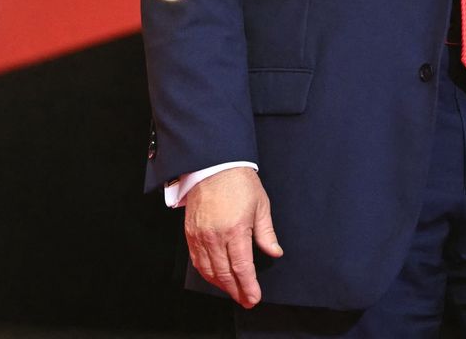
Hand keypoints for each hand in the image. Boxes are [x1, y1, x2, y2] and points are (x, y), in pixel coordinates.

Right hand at [184, 166, 282, 307]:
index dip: (248, 286)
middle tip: (246, 300)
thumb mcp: (261, 205)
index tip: (254, 297)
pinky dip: (206, 274)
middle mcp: (216, 236)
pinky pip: (197, 261)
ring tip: (233, 291)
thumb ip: (266, 233)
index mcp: (236, 229)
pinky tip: (215, 277)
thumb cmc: (240, 182)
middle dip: (237, 291)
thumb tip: (275, 252)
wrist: (215, 165)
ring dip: (221, 285)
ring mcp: (201, 236)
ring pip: (209, 271)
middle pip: (225, 274)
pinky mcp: (191, 234)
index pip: (242, 268)